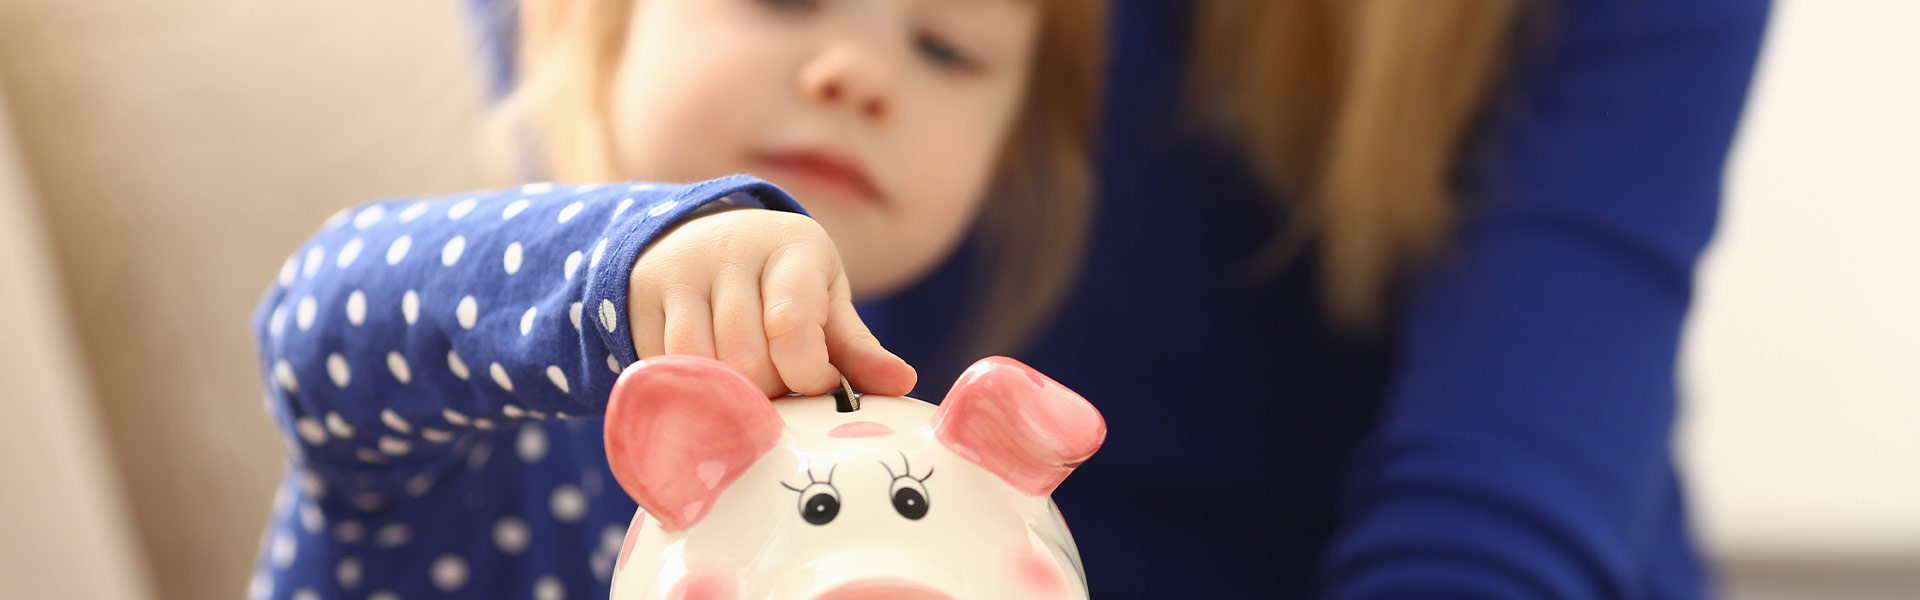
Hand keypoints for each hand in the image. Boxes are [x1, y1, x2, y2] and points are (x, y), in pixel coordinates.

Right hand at [628, 206, 915, 397]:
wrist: (708, 242)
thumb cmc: (785, 285)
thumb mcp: (826, 304)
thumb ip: (858, 350)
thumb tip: (902, 386)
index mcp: (793, 246)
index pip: (791, 326)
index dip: (807, 375)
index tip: (819, 385)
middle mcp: (732, 250)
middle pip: (747, 360)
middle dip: (770, 391)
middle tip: (781, 389)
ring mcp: (682, 271)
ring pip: (703, 367)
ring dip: (730, 396)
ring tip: (749, 389)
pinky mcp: (644, 298)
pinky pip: (665, 366)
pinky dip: (694, 389)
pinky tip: (714, 384)